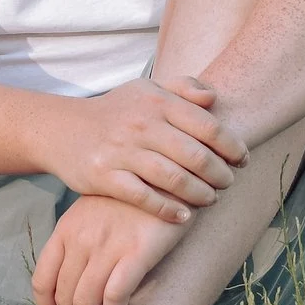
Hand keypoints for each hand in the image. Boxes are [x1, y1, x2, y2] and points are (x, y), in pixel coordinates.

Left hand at [31, 194, 188, 304]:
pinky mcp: (139, 251)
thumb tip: (67, 284)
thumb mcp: (88, 214)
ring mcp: (109, 245)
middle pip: (63, 295)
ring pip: (86, 299)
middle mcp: (82, 240)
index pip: (42, 280)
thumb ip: (75, 243)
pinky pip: (117, 292)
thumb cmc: (125, 200)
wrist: (162, 176)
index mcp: (65, 231)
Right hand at [45, 76, 247, 223]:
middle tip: (227, 183)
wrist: (62, 130)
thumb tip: (214, 98)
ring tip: (210, 199)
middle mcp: (140, 125)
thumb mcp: (146, 88)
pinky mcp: (104, 176)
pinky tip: (183, 216)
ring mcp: (121, 152)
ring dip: (201, 194)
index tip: (242, 159)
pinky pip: (144, 198)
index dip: (232, 146)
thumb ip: (183, 88)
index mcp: (155, 102)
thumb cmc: (115, 112)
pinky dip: (169, 210)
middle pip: (196, 156)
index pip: (208, 126)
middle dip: (220, 175)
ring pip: (174, 179)